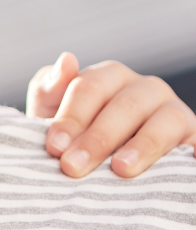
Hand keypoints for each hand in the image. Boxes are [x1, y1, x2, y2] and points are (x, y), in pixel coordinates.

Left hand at [27, 53, 195, 177]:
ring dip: (141, 146)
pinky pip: (194, 143)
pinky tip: (177, 167)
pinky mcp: (194, 137)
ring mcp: (173, 111)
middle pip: (124, 106)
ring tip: (120, 170)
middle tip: (72, 167)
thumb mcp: (51, 115)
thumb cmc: (73, 139)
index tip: (54, 146)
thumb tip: (67, 59)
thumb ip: (49, 90)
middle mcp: (144, 89)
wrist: (103, 169)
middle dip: (97, 138)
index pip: (90, 87)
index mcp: (109, 77)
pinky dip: (188, 153)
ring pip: (163, 121)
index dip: (70, 117)